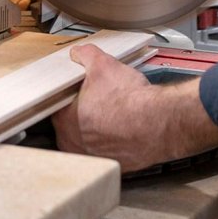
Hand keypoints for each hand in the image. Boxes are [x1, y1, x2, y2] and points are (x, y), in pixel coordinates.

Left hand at [53, 44, 217, 172]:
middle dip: (84, 112)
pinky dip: (116, 141)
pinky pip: (110, 151)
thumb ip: (85, 55)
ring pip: (91, 140)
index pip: (57, 106)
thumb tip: (79, 53)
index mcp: (65, 122)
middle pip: (72, 124)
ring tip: (114, 113)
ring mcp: (95, 158)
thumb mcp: (104, 65)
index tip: (81, 91)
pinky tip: (126, 127)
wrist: (160, 123)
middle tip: (100, 100)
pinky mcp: (115, 165)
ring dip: (99, 129)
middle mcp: (75, 145)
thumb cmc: (131, 101)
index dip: (70, 96)